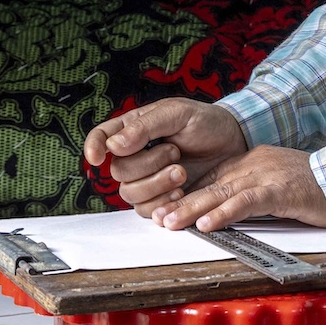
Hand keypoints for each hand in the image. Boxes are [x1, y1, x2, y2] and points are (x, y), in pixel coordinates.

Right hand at [83, 98, 247, 217]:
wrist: (233, 144)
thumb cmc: (205, 123)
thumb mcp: (177, 113)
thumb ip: (145, 126)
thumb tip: (113, 145)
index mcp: (133, 130)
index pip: (100, 137)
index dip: (93, 147)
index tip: (97, 157)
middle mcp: (135, 156)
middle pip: (118, 171)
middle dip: (147, 165)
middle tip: (175, 154)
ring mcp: (146, 180)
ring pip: (129, 194)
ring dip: (156, 185)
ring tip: (181, 173)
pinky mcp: (160, 199)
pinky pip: (146, 210)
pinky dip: (163, 203)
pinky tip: (181, 192)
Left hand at [152, 146, 325, 231]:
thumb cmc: (315, 188)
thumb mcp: (277, 186)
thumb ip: (252, 194)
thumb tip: (224, 211)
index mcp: (252, 163)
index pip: (211, 178)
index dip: (186, 195)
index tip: (165, 210)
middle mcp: (254, 165)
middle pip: (210, 184)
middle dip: (182, 202)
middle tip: (159, 218)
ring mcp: (267, 175)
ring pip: (222, 191)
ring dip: (194, 209)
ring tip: (172, 222)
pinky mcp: (281, 190)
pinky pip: (247, 201)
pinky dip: (225, 213)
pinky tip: (208, 224)